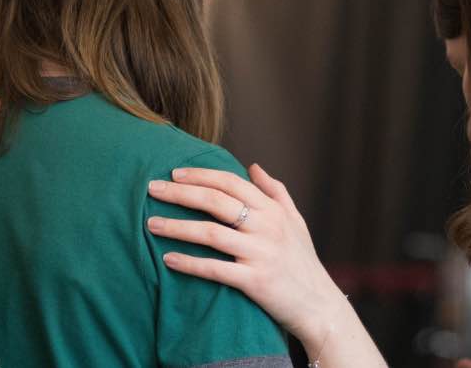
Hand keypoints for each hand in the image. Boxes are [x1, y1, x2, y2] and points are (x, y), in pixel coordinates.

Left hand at [146, 164, 347, 349]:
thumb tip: (254, 166)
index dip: (201, 175)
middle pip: (216, 202)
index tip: (175, 173)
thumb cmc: (303, 261)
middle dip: (181, 193)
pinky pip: (215, 269)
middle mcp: (267, 227)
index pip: (232, 183)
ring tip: (151, 224)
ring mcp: (261, 253)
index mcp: (273, 210)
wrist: (319, 304)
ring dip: (177, 227)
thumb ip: (276, 191)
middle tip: (152, 189)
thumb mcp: (295, 221)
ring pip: (211, 233)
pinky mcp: (255, 281)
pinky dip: (190, 263)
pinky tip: (168, 259)